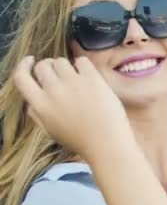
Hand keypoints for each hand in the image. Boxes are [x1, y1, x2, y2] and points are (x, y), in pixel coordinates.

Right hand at [12, 56, 135, 163]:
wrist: (107, 143)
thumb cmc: (80, 140)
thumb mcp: (50, 130)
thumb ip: (36, 113)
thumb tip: (31, 99)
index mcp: (40, 105)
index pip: (21, 77)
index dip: (23, 65)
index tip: (30, 61)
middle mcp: (54, 91)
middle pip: (43, 65)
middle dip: (48, 67)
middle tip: (58, 74)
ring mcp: (73, 84)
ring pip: (61, 61)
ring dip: (65, 66)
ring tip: (74, 77)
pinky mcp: (93, 79)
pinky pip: (81, 60)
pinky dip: (82, 65)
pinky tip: (87, 75)